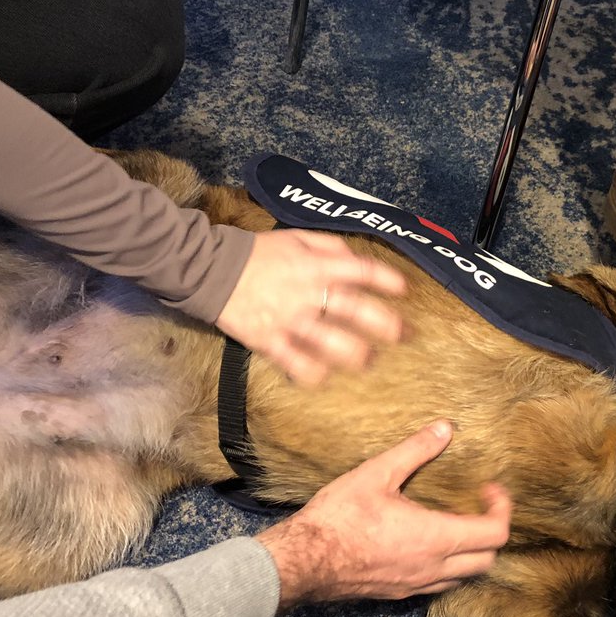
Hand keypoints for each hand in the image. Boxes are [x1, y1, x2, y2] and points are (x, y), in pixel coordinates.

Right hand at [215, 229, 405, 387]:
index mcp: (316, 266)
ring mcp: (289, 320)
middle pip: (355, 311)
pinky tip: (325, 379)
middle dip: (385, 324)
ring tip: (369, 361)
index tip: (404, 290)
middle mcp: (307, 293)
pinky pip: (295, 363)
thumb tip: (355, 260)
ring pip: (331, 342)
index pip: (361, 271)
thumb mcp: (296, 238)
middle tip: (404, 335)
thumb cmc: (257, 252)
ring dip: (356, 354)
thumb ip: (329, 247)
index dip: (386, 280)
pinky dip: (312, 373)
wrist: (211, 270)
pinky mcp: (269, 340)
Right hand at [255, 421, 511, 607]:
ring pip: (464, 577)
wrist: (302, 561)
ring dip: (472, 552)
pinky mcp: (399, 593)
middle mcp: (432, 568)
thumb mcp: (377, 473)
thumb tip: (445, 428)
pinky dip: (449, 567)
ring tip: (458, 523)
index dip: (502, 509)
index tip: (488, 489)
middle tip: (478, 505)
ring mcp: (416, 585)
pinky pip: (439, 585)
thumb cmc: (338, 517)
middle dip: (492, 532)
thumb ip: (415, 450)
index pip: (495, 534)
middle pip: (487, 560)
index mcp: (435, 538)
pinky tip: (430, 544)